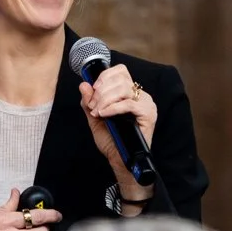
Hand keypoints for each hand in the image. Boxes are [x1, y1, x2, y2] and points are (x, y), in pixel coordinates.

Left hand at [79, 63, 157, 197]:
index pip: (120, 71)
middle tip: (92, 106)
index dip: (104, 77)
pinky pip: (129, 104)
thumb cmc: (111, 140)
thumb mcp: (95, 118)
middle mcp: (140, 95)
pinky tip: (104, 115)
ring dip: (104, 100)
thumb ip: (89, 102)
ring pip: (123, 89)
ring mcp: (146, 104)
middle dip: (100, 92)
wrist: (120, 159)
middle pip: (119, 79)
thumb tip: (83, 85)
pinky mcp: (149, 114)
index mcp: (129, 93)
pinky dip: (112, 108)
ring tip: (98, 112)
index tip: (92, 90)